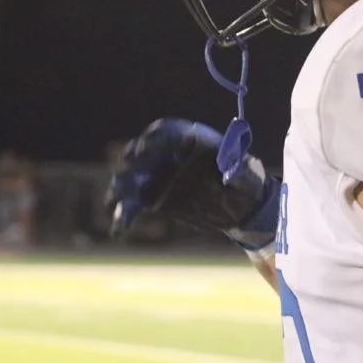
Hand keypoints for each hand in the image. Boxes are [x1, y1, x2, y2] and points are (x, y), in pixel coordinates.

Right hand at [105, 118, 279, 249]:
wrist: (241, 208)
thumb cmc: (246, 183)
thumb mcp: (247, 175)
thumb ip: (237, 169)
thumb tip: (230, 167)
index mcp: (191, 139)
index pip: (166, 131)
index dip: (155, 138)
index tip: (146, 147)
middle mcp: (169, 154)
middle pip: (142, 151)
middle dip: (133, 160)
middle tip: (128, 170)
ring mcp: (158, 175)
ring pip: (131, 178)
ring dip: (121, 188)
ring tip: (115, 202)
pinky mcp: (152, 197)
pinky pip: (133, 204)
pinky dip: (124, 215)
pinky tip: (119, 230)